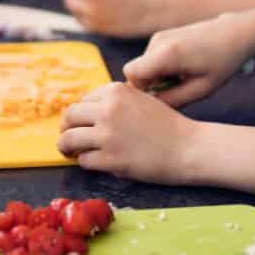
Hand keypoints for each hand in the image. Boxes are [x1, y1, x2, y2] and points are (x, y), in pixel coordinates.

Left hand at [57, 83, 198, 183]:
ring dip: (67, 148)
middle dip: (65, 129)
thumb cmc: (167, 125)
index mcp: (115, 91)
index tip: (80, 124)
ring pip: (69, 139)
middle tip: (68, 139)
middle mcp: (108, 109)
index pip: (82, 101)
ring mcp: (108, 134)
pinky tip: (95, 163)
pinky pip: (84, 161)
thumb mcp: (140, 99)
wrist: (189, 147)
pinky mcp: (111, 159)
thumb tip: (86, 112)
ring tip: (70, 153)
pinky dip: (85, 163)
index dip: (79, 115)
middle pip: (69, 117)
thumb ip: (115, 101)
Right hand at [123, 13, 254, 106]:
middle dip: (151, 85)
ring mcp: (159, 36)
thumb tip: (150, 108)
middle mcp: (158, 41)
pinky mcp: (162, 35)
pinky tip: (185, 68)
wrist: (235, 33)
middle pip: (137, 71)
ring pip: (145, 66)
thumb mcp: (201, 89)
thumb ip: (172, 100)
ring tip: (186, 77)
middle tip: (178, 89)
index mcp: (167, 54)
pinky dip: (163, 68)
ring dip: (159, 77)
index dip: (141, 90)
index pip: (131, 74)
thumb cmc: (222, 62)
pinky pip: (152, 59)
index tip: (161, 96)